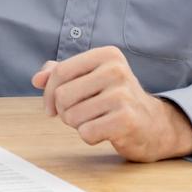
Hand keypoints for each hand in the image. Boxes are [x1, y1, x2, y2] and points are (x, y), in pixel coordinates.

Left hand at [32, 46, 191, 161]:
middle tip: (82, 114)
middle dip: (64, 111)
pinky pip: (86, 132)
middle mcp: (117, 70)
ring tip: (97, 121)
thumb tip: (37, 79)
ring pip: (72, 116)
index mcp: (107, 55)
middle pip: (62, 95)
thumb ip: (61, 73)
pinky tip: (106, 131)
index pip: (60, 72)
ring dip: (78, 125)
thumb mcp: (91, 79)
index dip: (48, 93)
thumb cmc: (116, 100)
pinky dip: (90, 137)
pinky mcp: (127, 120)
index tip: (51, 108)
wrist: (155, 125)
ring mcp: (123, 95)